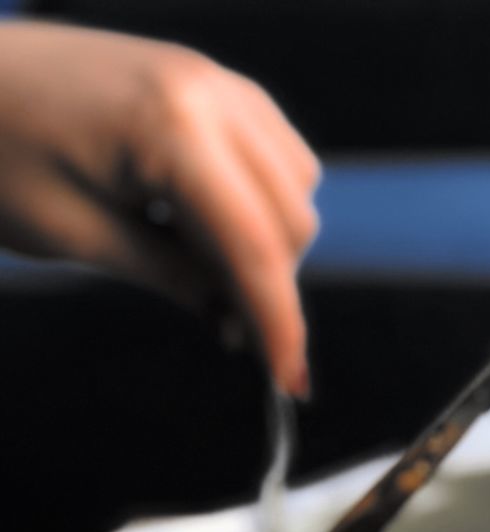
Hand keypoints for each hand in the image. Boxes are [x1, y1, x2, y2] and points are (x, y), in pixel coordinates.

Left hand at [0, 22, 318, 395]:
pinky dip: (257, 201)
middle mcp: (209, 92)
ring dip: (267, 240)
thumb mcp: (80, 235)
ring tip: (196, 263)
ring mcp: (213, 80)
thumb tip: (236, 322)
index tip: (289, 380)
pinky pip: (273, 153)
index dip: (279, 322)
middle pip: (292, 217)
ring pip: (296, 186)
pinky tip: (202, 223)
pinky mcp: (208, 83)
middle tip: (219, 321)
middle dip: (269, 281)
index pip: (255, 245)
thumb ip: (173, 278)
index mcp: (171, 127)